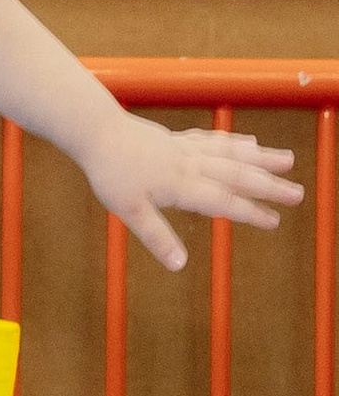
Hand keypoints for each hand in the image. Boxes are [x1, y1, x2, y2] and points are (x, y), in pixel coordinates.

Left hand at [82, 114, 300, 271]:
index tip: (275, 221)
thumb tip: (179, 265)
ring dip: (262, 158)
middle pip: (237, 175)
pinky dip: (236, 143)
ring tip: (289, 160)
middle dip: (269, 186)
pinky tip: (251, 142)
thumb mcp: (128, 211)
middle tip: (298, 194)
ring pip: (232, 154)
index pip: (224, 202)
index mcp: (181, 185)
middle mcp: (190, 165)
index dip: (250, 212)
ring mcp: (186, 149)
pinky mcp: (177, 138)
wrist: (96, 130)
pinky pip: (215, 140)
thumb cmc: (110, 171)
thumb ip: (156, 237)